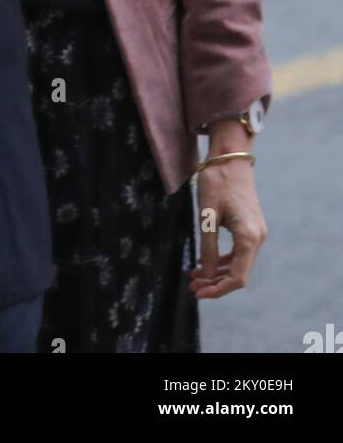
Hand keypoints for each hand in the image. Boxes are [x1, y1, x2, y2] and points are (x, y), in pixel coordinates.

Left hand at [189, 123, 267, 298]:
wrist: (230, 157)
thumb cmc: (217, 182)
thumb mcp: (207, 216)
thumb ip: (207, 247)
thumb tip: (205, 275)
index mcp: (249, 237)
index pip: (237, 277)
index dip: (218, 289)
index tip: (198, 292)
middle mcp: (258, 237)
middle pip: (239, 273)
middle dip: (215, 282)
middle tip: (192, 286)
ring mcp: (256, 232)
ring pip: (238, 263)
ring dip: (217, 272)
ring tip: (194, 276)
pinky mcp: (250, 226)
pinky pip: (238, 251)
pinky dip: (222, 260)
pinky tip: (205, 262)